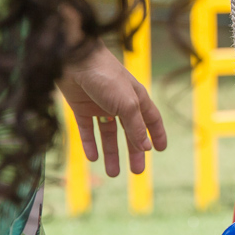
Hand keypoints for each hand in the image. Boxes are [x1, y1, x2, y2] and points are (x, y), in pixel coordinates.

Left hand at [56, 41, 165, 175]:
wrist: (74, 60)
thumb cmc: (106, 77)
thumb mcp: (126, 104)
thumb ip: (135, 126)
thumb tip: (146, 148)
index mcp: (136, 98)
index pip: (151, 119)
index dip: (156, 134)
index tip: (160, 150)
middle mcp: (120, 103)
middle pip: (130, 131)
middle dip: (134, 151)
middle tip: (137, 171)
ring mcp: (100, 105)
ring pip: (108, 134)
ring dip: (111, 153)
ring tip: (113, 173)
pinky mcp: (81, 108)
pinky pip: (87, 130)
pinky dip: (91, 144)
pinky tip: (93, 158)